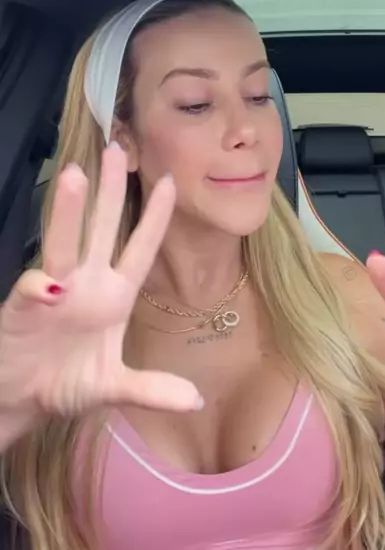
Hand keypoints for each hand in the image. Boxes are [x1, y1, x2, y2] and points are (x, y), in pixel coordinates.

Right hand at [0, 144, 201, 422]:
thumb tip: (195, 401)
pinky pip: (32, 291)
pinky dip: (36, 288)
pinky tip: (44, 288)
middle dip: (110, 191)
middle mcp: (86, 284)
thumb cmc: (67, 384)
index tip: (171, 183)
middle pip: (101, 229)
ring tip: (75, 175)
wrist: (21, 400)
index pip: (140, 250)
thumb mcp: (113, 388)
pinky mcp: (24, 309)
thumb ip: (151, 389)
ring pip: (64, 245)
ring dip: (69, 213)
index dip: (154, 219)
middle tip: (118, 150)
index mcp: (114, 296)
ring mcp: (54, 292)